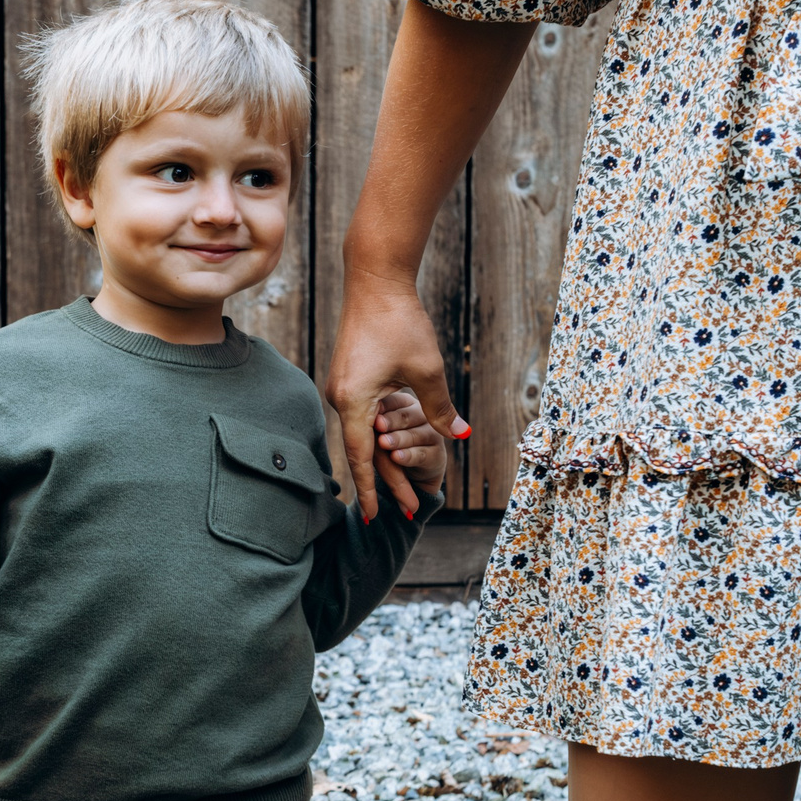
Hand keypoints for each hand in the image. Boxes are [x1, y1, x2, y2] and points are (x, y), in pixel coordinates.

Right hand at [326, 271, 467, 521]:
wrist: (375, 281)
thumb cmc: (401, 321)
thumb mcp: (427, 369)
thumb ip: (439, 407)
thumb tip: (460, 435)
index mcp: (354, 400)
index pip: (362, 457)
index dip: (370, 490)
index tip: (374, 519)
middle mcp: (341, 398)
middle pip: (363, 452)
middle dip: (385, 485)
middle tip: (407, 514)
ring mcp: (342, 388)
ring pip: (362, 436)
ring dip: (382, 463)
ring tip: (400, 490)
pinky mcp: (349, 379)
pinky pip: (361, 419)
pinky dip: (377, 439)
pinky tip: (389, 451)